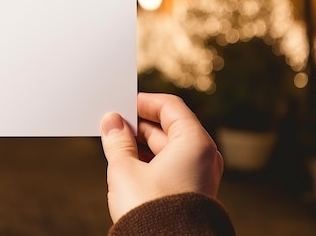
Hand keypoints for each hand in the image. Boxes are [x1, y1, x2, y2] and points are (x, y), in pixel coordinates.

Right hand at [100, 93, 222, 222]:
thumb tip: (112, 123)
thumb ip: (117, 141)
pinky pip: (171, 165)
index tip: (123, 104)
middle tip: (113, 125)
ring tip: (116, 145)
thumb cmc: (152, 212)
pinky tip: (129, 164)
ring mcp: (200, 175)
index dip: (144, 102)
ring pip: (169, 147)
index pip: (170, 107)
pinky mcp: (192, 192)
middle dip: (139, 125)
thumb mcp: (125, 169)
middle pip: (170, 126)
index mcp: (194, 143)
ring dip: (142, 144)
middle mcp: (203, 156)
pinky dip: (151, 160)